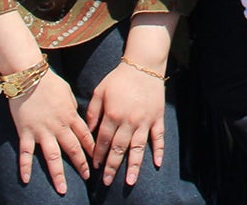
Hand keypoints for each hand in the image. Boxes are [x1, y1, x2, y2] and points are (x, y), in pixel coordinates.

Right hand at [8, 67, 93, 191]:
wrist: (29, 76)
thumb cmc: (49, 81)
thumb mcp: (67, 92)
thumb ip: (72, 106)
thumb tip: (76, 115)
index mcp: (70, 116)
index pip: (85, 136)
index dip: (92, 150)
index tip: (98, 160)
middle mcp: (59, 126)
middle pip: (73, 149)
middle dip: (81, 165)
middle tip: (87, 178)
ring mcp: (42, 131)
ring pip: (53, 156)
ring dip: (58, 174)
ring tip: (63, 189)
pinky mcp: (26, 132)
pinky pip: (26, 153)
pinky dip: (25, 167)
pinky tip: (26, 179)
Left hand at [87, 60, 166, 186]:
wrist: (143, 65)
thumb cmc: (119, 78)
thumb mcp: (99, 91)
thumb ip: (92, 111)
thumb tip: (88, 130)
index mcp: (113, 114)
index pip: (104, 140)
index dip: (99, 154)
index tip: (95, 166)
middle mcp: (129, 121)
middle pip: (119, 148)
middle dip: (112, 166)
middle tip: (107, 181)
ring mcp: (144, 121)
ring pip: (138, 148)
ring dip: (134, 166)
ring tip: (130, 181)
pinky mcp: (157, 118)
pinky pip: (158, 137)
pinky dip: (158, 151)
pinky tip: (156, 164)